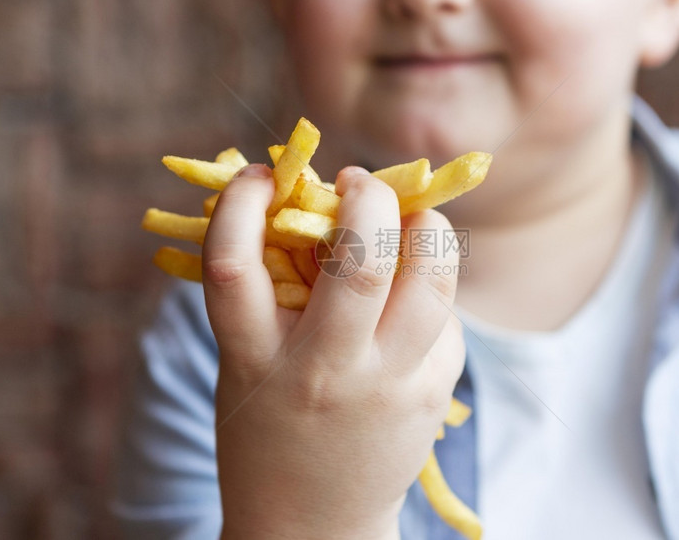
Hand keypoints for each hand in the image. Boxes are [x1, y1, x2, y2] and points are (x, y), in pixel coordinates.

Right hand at [203, 164, 464, 539]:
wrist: (311, 525)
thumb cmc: (270, 425)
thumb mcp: (247, 362)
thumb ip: (270, 291)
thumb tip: (312, 201)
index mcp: (253, 359)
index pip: (233, 264)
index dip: (240, 202)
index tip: (260, 174)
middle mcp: (323, 371)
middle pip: (360, 260)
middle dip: (369, 197)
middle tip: (358, 182)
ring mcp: (387, 386)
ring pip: (432, 280)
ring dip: (428, 228)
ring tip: (410, 219)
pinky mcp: (431, 393)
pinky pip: (445, 317)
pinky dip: (433, 287)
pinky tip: (413, 295)